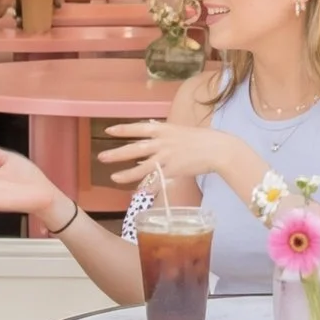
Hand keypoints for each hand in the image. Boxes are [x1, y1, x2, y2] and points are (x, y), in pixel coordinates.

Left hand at [101, 117, 217, 199]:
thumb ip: (165, 134)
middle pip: (135, 148)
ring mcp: (168, 157)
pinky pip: (157, 181)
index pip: (139, 128)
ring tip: (113, 177)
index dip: (123, 129)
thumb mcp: (180, 131)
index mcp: (165, 129)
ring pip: (142, 167)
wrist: (218, 148)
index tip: (108, 131)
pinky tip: (137, 192)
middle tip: (101, 157)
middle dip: (117, 153)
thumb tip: (152, 134)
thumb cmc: (202, 138)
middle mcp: (163, 142)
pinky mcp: (174, 170)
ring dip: (126, 174)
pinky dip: (147, 187)